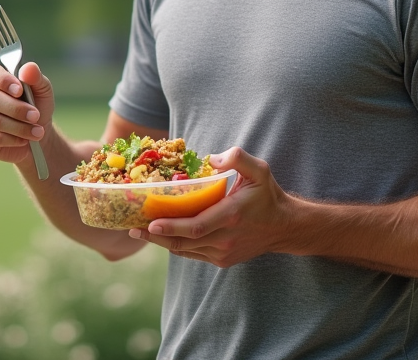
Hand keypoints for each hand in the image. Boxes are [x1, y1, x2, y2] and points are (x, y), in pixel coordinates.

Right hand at [0, 62, 53, 166]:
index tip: (20, 91)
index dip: (4, 81)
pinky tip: (24, 140)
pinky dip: (13, 140)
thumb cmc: (37, 107)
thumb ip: (36, 77)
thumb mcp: (43, 90)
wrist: (37, 134)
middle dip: (17, 109)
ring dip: (20, 128)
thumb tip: (28, 69)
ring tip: (37, 132)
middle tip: (36, 116)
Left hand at [129, 147, 293, 266]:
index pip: (196, 226)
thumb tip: (212, 158)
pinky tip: (162, 236)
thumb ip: (238, 158)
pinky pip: (192, 254)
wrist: (283, 227)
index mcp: (231, 215)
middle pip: (184, 242)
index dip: (172, 227)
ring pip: (185, 250)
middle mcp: (225, 238)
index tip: (150, 224)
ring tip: (140, 232)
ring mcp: (223, 253)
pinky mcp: (222, 260)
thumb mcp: (259, 170)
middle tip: (133, 229)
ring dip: (162, 242)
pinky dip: (176, 246)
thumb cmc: (268, 195)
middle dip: (156, 237)